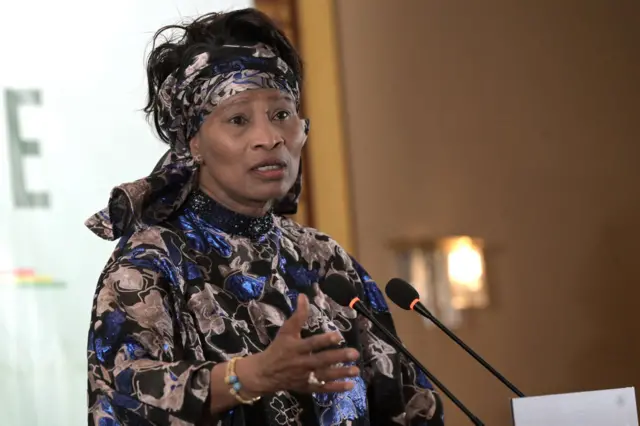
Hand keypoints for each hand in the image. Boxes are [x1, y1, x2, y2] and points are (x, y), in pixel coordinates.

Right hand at [239, 294, 359, 394]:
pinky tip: (351, 385)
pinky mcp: (307, 387)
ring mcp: (305, 377)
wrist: (265, 373)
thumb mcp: (286, 331)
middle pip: (321, 360)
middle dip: (338, 358)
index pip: (311, 344)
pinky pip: (323, 388)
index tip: (338, 336)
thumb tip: (304, 296)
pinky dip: (336, 388)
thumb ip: (298, 315)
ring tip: (356, 370)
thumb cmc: (278, 349)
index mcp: (295, 348)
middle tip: (355, 354)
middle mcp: (301, 363)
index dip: (324, 340)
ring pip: (325, 376)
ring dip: (341, 373)